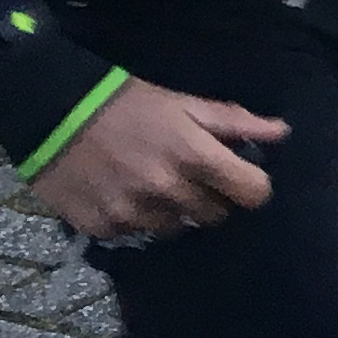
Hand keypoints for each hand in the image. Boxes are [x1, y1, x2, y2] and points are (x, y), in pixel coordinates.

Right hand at [29, 80, 286, 240]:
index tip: (241, 179)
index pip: (252, 193)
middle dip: (210, 198)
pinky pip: (135, 235)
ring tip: (154, 184)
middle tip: (191, 176)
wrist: (56, 113)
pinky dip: (135, 219)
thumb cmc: (128, 103)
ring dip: (172, 211)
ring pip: (175, 229)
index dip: (251, 186)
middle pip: (215, 216)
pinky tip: (124, 193)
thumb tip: (281, 132)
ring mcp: (134, 213)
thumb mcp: (185, 104)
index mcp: (195, 156)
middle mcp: (168, 191)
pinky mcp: (102, 228)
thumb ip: (234, 123)